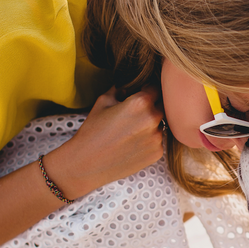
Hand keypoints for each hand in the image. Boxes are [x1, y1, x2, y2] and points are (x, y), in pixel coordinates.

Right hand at [45, 85, 164, 197]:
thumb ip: (121, 88)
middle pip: (161, 106)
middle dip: (151, 107)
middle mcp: (153, 119)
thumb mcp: (103, 101)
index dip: (147, 89)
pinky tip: (133, 144)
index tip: (140, 94)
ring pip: (161, 124)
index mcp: (140, 102)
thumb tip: (130, 83)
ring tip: (131, 131)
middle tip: (134, 114)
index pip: (155, 87)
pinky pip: (158, 140)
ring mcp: (157, 138)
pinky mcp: (157, 153)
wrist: (87, 164)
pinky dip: (150, 140)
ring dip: (151, 124)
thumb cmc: (92, 131)